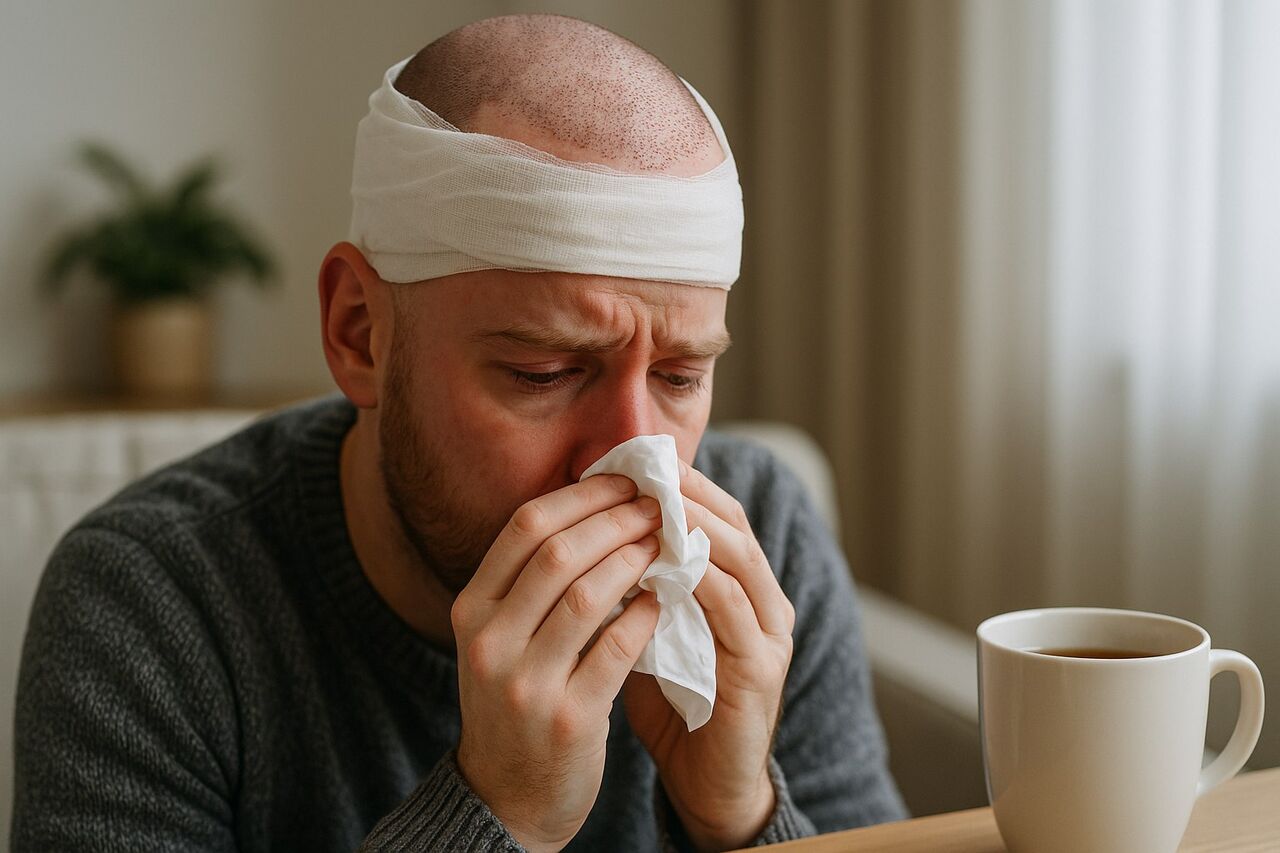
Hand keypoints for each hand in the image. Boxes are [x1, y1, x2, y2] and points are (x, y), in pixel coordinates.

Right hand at [451, 475, 663, 851]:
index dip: (582, 495)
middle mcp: (488, 641)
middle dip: (616, 519)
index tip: (624, 480)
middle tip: (657, 505)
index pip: (527, 527)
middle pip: (559, 553)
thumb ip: (530, 581)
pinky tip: (661, 600)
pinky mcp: (567, 718)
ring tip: (665, 544)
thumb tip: (594, 503)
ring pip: (590, 596)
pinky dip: (644, 616)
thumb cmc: (516, 701)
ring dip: (635, 560)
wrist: (507, 798)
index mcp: (471, 609)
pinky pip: (616, 650)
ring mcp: (525, 682)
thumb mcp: (499, 638)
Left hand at [624, 461, 795, 850]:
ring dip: (693, 528)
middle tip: (644, 469)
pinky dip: (698, 582)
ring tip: (650, 504)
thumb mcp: (655, 632)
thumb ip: (641, 588)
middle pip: (734, 526)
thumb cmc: (675, 705)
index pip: (719, 517)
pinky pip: (730, 613)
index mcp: (743, 590)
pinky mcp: (760, 673)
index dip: (682, 485)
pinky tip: (662, 566)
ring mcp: (769, 637)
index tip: (635, 460)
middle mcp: (766, 604)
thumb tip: (592, 537)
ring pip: (738, 560)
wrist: (707, 786)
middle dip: (689, 494)